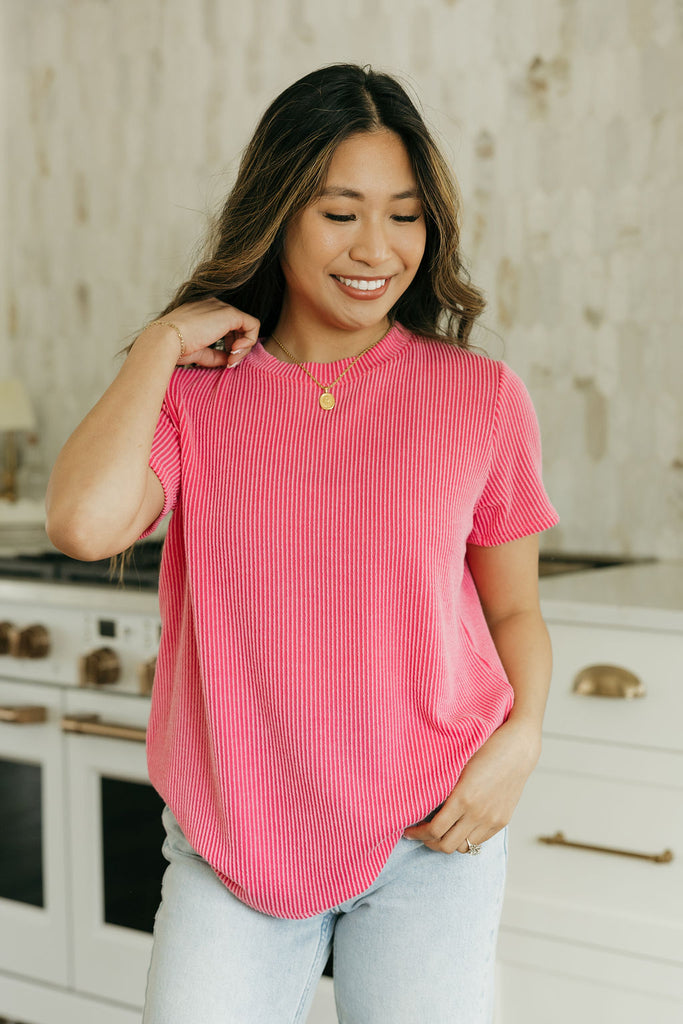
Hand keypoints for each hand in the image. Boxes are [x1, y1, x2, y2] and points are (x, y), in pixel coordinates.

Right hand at [138, 297, 260, 368]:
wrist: (166, 339)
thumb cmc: (177, 346)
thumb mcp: (200, 352)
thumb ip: (216, 355)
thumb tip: (229, 360)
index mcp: (203, 311)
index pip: (227, 326)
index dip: (230, 345)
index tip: (224, 361)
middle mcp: (214, 305)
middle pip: (238, 326)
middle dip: (239, 348)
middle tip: (230, 363)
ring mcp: (221, 307)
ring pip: (247, 327)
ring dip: (244, 348)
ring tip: (231, 359)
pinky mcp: (230, 313)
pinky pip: (253, 325)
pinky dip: (249, 341)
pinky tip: (235, 351)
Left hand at [402, 719, 541, 853]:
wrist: (518, 748)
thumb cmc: (484, 748)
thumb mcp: (457, 765)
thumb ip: (442, 787)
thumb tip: (422, 804)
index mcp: (463, 798)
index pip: (434, 830)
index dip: (417, 834)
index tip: (408, 830)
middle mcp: (478, 813)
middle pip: (446, 845)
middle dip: (429, 842)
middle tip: (420, 833)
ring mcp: (492, 819)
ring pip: (464, 847)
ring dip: (448, 842)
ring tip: (440, 831)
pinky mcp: (502, 821)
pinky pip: (479, 841)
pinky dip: (466, 838)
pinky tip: (459, 826)